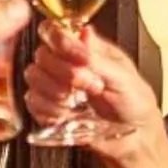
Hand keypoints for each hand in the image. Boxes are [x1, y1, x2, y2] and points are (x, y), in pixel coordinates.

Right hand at [24, 24, 161, 151]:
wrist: (134, 135)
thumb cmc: (134, 101)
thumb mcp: (122, 74)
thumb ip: (98, 55)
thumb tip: (83, 32)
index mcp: (83, 48)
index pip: (55, 31)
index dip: (61, 41)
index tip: (81, 58)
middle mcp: (64, 64)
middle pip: (42, 55)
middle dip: (66, 72)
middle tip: (92, 84)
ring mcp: (53, 86)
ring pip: (34, 78)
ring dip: (57, 92)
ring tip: (79, 101)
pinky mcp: (47, 109)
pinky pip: (33, 103)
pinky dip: (51, 110)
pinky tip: (69, 114)